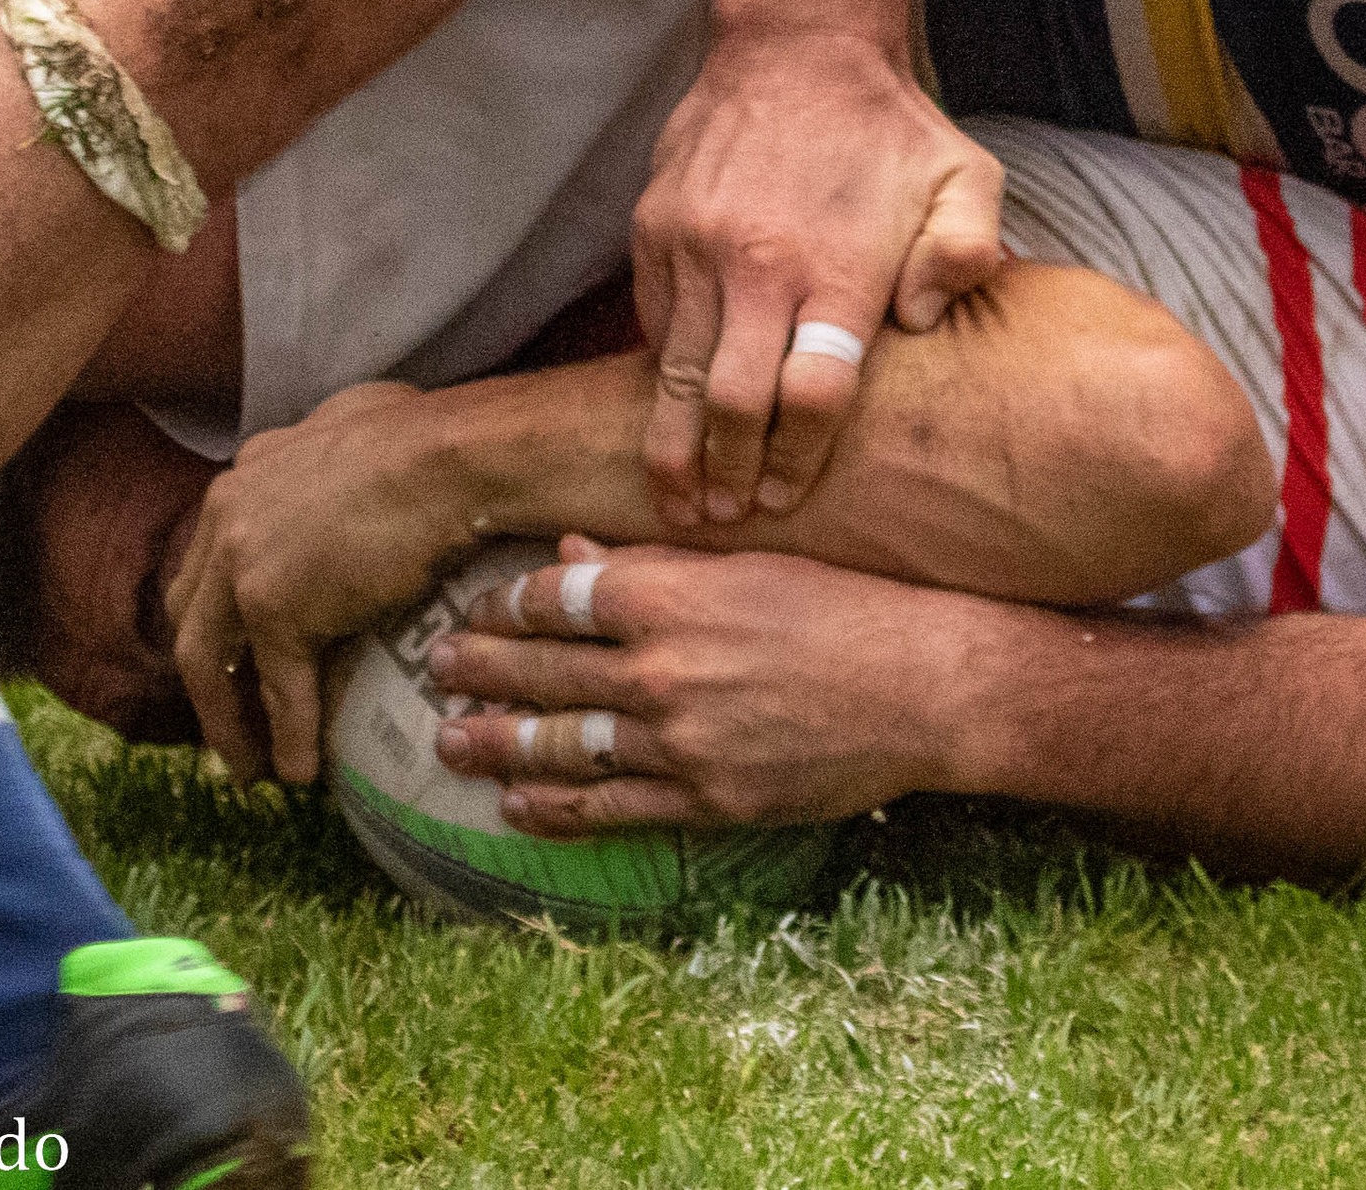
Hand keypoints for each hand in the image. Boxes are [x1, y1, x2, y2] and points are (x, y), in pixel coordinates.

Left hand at [165, 382, 472, 782]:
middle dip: (207, 671)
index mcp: (249, 471)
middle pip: (193, 611)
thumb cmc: (439, 440)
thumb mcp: (365, 427)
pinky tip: (299, 773)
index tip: (240, 649)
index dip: (221, 607)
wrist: (452, 459)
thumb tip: (364, 461)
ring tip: (249, 767)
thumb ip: (340, 453)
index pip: (214, 552)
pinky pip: (278, 688)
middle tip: (231, 717)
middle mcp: (228, 512)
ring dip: (226, 721)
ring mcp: (243, 561)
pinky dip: (286, 737)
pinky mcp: (275, 606)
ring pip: (208, 660)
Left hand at [427, 536, 973, 833]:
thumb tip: (566, 556)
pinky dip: (557, 809)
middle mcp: (662, 670)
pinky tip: (518, 806)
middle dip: (478, 670)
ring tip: (449, 741)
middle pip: (541, 671)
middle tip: (435, 669)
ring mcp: (681, 742)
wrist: (929, 686)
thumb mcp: (748, 564)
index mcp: (670, 598)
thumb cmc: (848, 606)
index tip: (475, 608)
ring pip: (561, 745)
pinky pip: (612, 808)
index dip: (502, 605)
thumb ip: (650, 565)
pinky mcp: (708, 800)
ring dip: (496, 744)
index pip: (553, 599)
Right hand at [633, 31, 1003, 525]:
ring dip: (675, 443)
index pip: (812, 394)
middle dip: (726, 472)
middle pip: (733, 401)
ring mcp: (696, 246)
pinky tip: (672, 411)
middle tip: (723, 519)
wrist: (796, 43)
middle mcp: (758, 261)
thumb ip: (964, 255)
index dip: (799, 457)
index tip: (788, 494)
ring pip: (676, 373)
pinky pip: (654, 324)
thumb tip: (924, 325)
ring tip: (677, 498)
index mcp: (838, 265)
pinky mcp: (654, 230)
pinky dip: (663, 373)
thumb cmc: (889, 128)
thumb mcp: (966, 179)